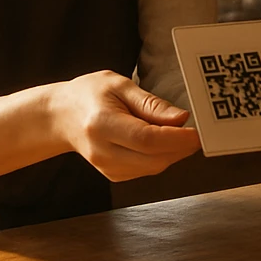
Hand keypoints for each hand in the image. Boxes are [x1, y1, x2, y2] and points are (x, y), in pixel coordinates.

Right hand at [53, 71, 200, 180]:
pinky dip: (161, 157)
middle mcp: (102, 151)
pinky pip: (146, 170)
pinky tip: (163, 141)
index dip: (176, 139)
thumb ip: (151, 104)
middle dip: (181, 148)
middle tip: (198, 132)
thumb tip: (182, 119)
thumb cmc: (90, 94)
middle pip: (153, 160)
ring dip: (174, 154)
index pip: (146, 139)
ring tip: (180, 133)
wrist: (62, 116)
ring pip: (153, 168)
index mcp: (101, 124)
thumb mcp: (120, 85)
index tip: (198, 132)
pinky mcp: (113, 175)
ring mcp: (106, 168)